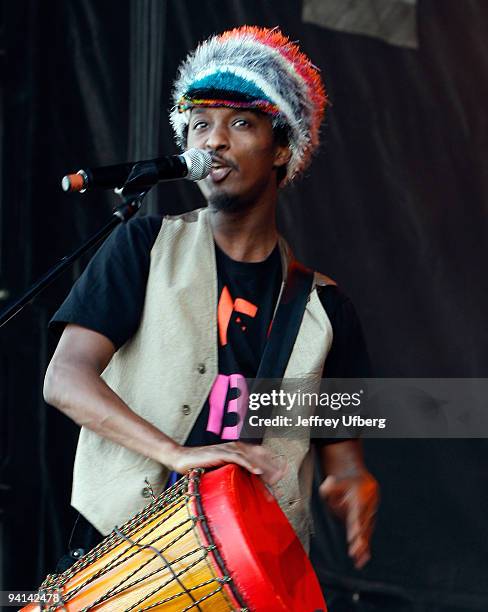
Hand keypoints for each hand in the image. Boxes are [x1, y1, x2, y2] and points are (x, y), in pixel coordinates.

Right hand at [165, 441, 286, 485]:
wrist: (182, 459)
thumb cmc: (201, 467)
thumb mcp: (222, 471)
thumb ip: (235, 475)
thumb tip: (247, 487)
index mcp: (238, 450)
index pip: (260, 454)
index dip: (272, 464)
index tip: (281, 476)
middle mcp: (236, 446)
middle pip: (260, 455)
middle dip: (272, 468)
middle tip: (280, 481)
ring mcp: (229, 448)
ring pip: (252, 456)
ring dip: (264, 468)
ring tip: (274, 479)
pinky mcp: (220, 453)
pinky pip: (238, 458)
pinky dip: (249, 464)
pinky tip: (256, 471)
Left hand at [319, 469, 378, 568]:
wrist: (363, 482)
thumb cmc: (345, 483)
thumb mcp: (334, 481)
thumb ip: (328, 488)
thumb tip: (325, 494)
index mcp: (360, 499)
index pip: (357, 515)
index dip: (356, 526)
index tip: (355, 535)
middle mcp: (366, 511)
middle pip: (362, 527)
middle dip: (359, 540)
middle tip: (355, 551)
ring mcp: (368, 518)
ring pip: (365, 534)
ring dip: (362, 547)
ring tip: (359, 560)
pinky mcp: (367, 524)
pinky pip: (366, 537)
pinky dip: (365, 549)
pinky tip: (362, 560)